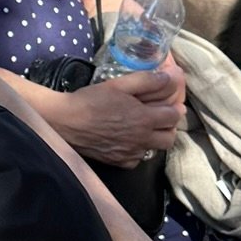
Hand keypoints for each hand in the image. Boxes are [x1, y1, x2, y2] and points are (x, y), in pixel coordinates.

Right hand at [52, 71, 183, 167]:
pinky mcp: (119, 162)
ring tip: (145, 128)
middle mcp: (141, 139)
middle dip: (169, 127)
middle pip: (170, 138)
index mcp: (144, 119)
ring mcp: (131, 154)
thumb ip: (146, 80)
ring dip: (155, 139)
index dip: (175, 108)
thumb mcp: (118, 84)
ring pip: (155, 149)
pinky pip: (138, 159)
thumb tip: (169, 78)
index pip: (174, 116)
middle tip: (161, 117)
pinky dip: (138, 150)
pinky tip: (128, 140)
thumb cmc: (91, 100)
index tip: (171, 103)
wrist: (65, 122)